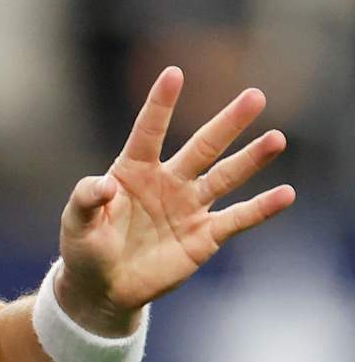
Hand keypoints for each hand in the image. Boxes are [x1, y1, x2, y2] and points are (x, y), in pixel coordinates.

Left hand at [57, 67, 295, 333]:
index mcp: (133, 170)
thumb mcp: (76, 221)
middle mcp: (167, 182)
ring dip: (252, 159)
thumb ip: (87, 197)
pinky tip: (286, 194)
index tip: (174, 73)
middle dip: (228, 123)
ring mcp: (189, 207)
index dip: (161, 104)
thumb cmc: (86, 247)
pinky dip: (261, 208)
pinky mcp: (204, 236)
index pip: (148, 131)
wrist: (103, 287)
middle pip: (202, 146)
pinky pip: (237, 219)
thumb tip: (107, 184)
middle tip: (255, 96)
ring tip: (276, 138)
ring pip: (226, 176)